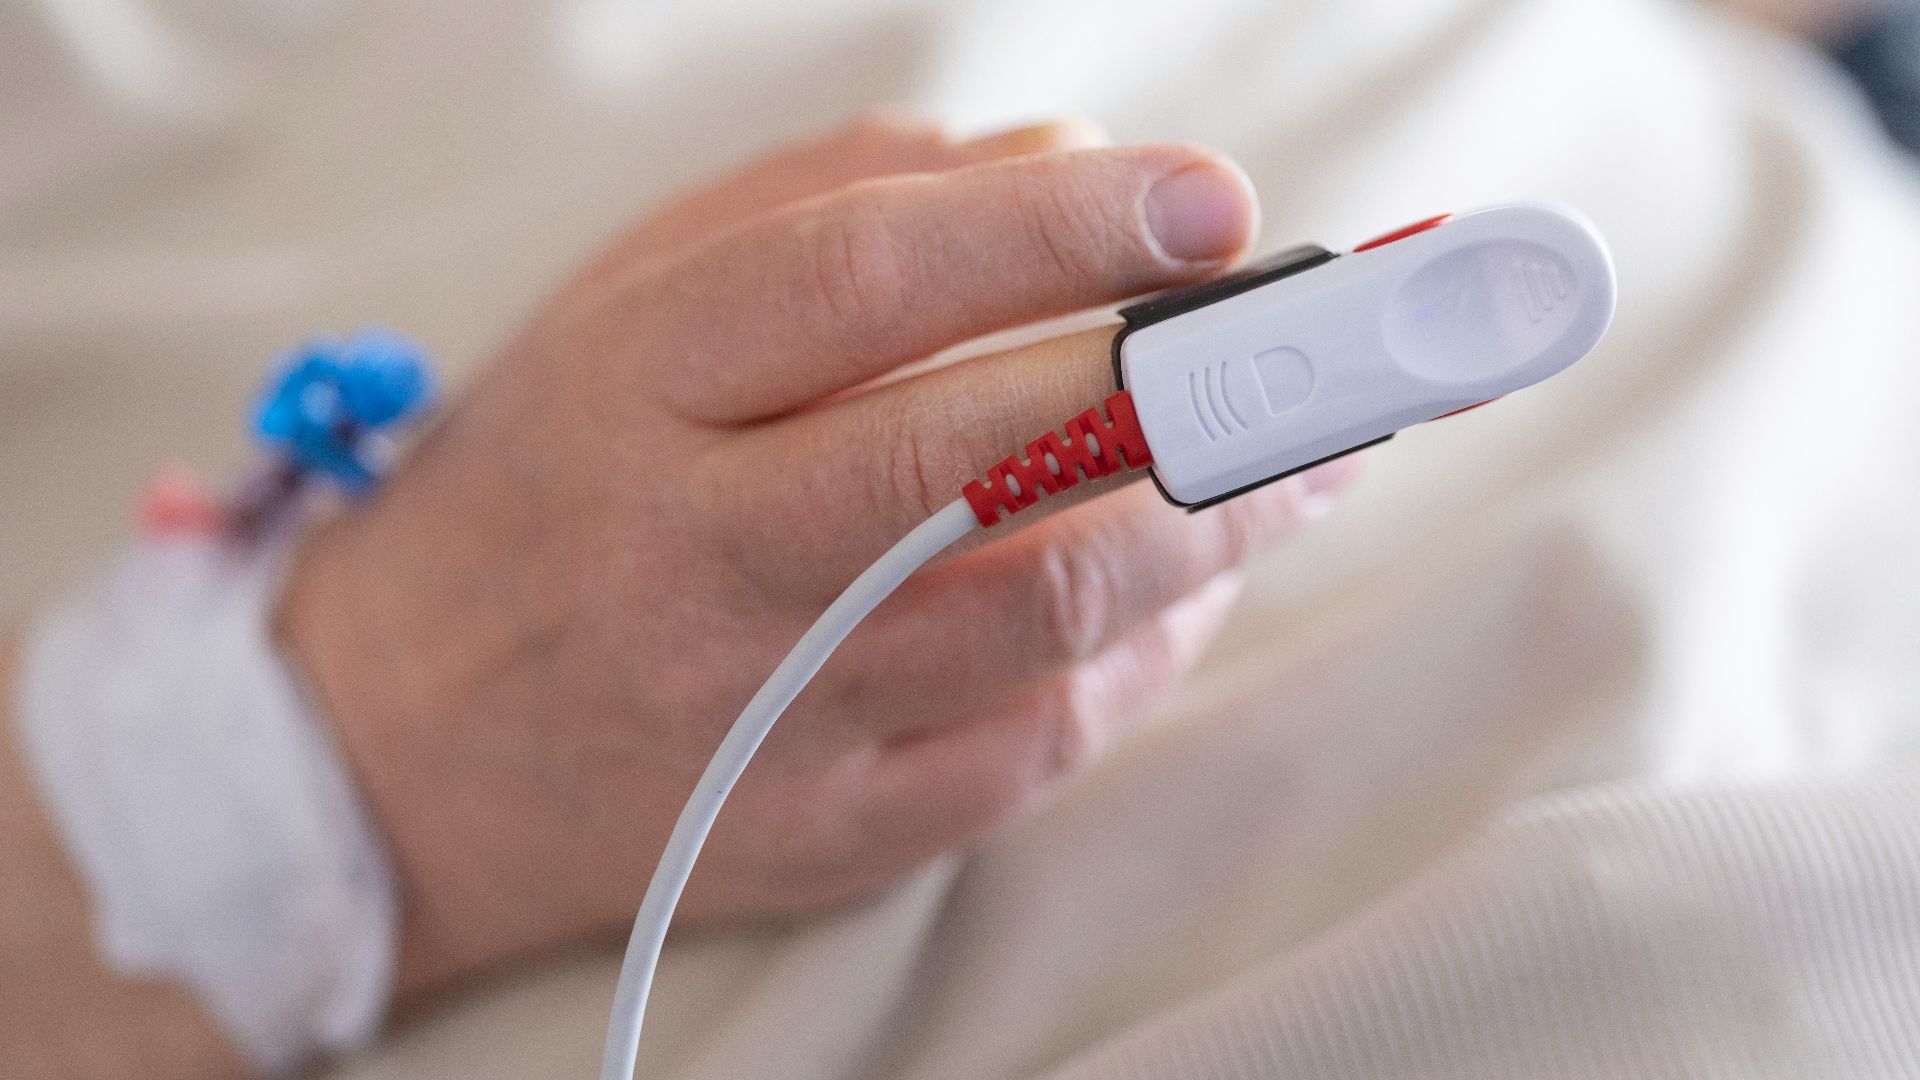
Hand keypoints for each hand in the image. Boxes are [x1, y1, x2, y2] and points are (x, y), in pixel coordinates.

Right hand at [277, 114, 1361, 997]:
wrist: (390, 752)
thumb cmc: (546, 492)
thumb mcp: (631, 307)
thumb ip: (836, 207)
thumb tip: (1068, 163)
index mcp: (639, 391)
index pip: (866, 282)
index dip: (1059, 230)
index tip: (1212, 199)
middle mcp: (700, 559)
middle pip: (987, 462)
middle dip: (1197, 394)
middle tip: (1329, 348)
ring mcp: (766, 714)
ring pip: (1046, 614)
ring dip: (1220, 527)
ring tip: (1314, 458)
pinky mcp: (822, 834)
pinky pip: (1038, 741)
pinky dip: (1149, 652)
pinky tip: (1196, 587)